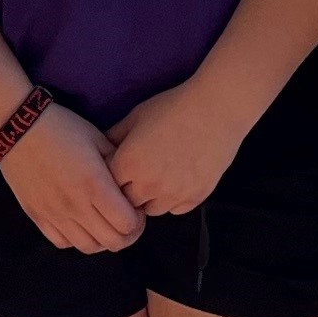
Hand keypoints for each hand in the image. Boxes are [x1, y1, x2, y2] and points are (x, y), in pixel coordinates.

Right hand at [0, 105, 145, 254]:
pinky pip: (63, 243)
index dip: (138, 220)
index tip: (135, 206)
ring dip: (103, 240)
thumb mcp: (97, 138)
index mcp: (94, 184)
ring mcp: (54, 214)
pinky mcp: (37, 216)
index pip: (128, 224)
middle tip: (125, 218)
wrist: (17, 127)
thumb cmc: (62, 127)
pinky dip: (77, 239)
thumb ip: (118, 164)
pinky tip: (80, 223)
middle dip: (127, 234)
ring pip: (88, 247)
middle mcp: (75, 205)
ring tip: (104, 223)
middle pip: (113, 242)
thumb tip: (131, 183)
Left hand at [103, 79, 247, 221]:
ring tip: (158, 175)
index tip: (119, 165)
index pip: (106, 185)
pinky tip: (178, 178)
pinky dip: (173, 199)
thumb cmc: (173, 107)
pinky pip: (175, 209)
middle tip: (138, 172)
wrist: (217, 109)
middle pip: (126, 202)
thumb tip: (101, 151)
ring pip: (150, 210)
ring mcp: (173, 194)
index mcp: (128, 164)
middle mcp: (148, 185)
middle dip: (128, 190)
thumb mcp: (136, 116)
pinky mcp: (195, 198)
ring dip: (150, 198)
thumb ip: (114, 137)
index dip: (111, 176)